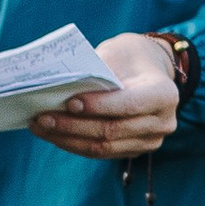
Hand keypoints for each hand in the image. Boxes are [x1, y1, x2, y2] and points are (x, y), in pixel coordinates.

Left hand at [32, 30, 180, 161]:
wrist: (149, 70)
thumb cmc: (129, 57)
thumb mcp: (117, 53)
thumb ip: (96, 71)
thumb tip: (60, 89)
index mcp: (164, 94)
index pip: (129, 105)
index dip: (98, 106)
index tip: (69, 102)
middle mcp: (162, 122)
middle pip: (112, 131)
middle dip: (73, 126)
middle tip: (43, 117)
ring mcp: (150, 141)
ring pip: (103, 147)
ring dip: (67, 139)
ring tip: (40, 127)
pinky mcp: (133, 150)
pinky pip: (100, 152)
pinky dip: (74, 144)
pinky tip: (52, 134)